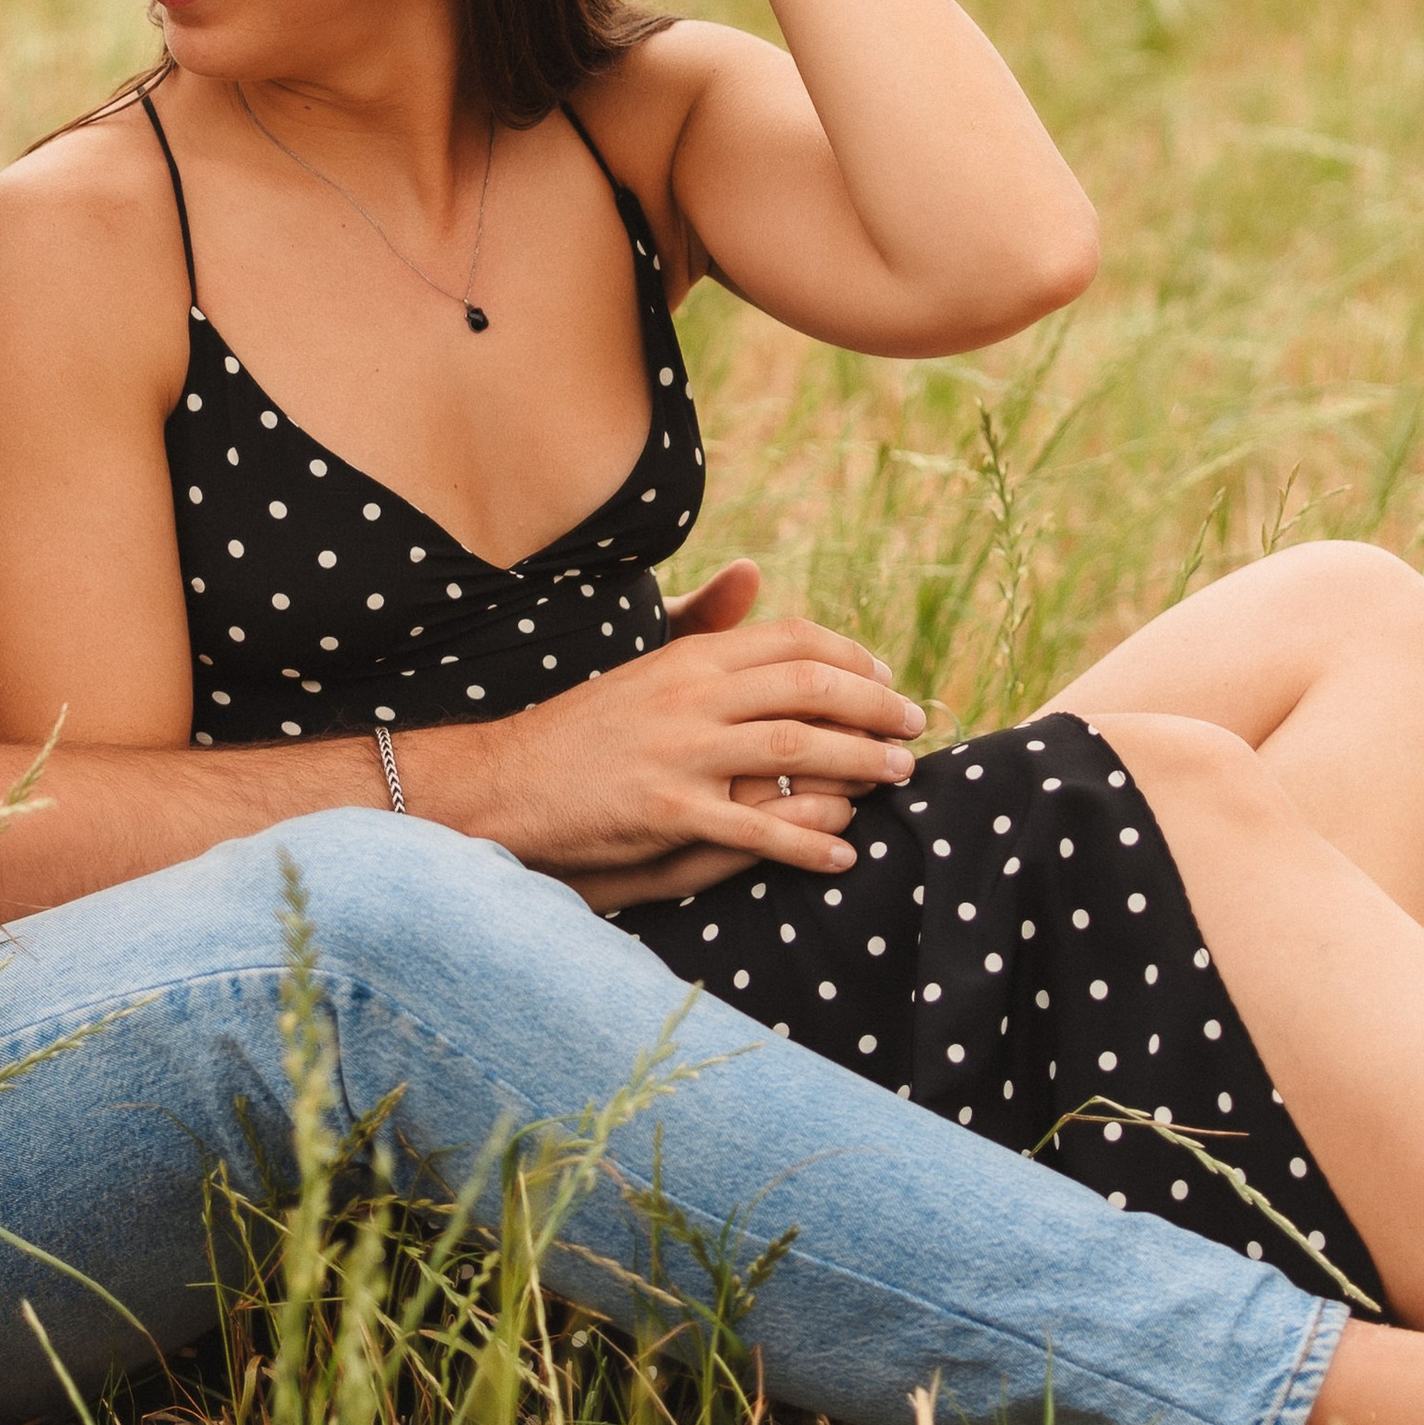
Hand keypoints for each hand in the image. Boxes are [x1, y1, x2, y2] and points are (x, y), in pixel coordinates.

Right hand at [414, 570, 922, 886]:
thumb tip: (752, 570)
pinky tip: (843, 854)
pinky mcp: (667, 810)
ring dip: (862, 763)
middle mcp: (691, 695)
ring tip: (899, 777)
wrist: (508, 781)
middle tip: (915, 728)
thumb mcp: (648, 665)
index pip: (795, 641)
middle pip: (811, 688)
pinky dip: (810, 841)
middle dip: (876, 707)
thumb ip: (705, 625)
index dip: (854, 660)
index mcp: (691, 658)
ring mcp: (680, 752)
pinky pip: (758, 827)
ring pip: (798, 749)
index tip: (887, 681)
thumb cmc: (587, 728)